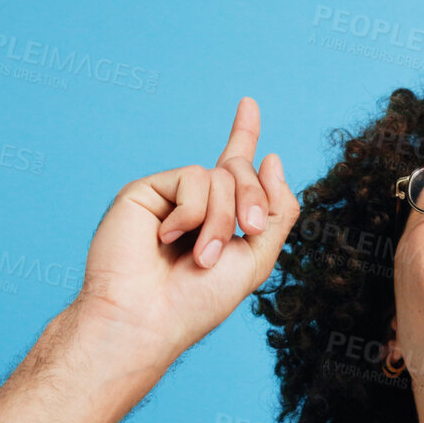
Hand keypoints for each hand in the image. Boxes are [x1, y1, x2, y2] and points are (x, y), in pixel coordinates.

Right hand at [68, 97, 298, 381]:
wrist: (146, 318)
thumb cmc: (196, 302)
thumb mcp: (256, 259)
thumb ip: (277, 211)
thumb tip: (272, 157)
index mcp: (219, 220)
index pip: (234, 170)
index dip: (243, 135)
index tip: (248, 103)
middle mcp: (194, 204)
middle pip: (241, 171)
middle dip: (254, 200)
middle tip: (247, 234)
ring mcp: (170, 196)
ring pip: (220, 176)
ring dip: (222, 219)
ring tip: (201, 256)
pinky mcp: (146, 190)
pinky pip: (192, 178)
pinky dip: (192, 213)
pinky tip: (167, 238)